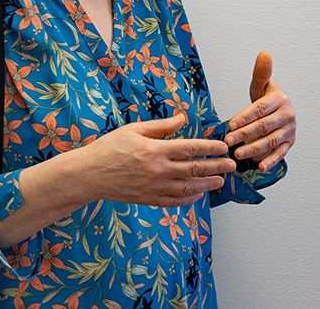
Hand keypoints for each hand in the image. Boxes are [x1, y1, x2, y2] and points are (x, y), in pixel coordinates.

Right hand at [81, 113, 234, 206]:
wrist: (87, 175)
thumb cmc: (108, 148)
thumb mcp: (134, 129)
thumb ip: (162, 126)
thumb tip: (184, 118)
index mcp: (155, 150)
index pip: (191, 148)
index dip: (210, 148)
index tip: (223, 147)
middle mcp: (157, 171)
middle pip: (194, 169)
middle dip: (216, 167)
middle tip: (232, 166)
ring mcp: (153, 187)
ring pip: (188, 188)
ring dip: (207, 184)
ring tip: (221, 181)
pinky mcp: (147, 200)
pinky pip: (174, 202)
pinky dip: (189, 199)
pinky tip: (198, 194)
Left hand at [225, 51, 295, 171]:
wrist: (280, 111)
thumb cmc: (266, 100)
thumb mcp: (261, 86)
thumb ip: (261, 72)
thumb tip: (264, 54)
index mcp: (279, 100)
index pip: (260, 109)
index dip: (245, 117)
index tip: (230, 125)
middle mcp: (287, 115)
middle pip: (264, 126)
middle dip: (245, 134)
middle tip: (228, 141)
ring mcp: (289, 130)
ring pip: (271, 141)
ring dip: (254, 149)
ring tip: (238, 154)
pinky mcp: (289, 143)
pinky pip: (280, 153)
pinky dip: (271, 161)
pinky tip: (260, 167)